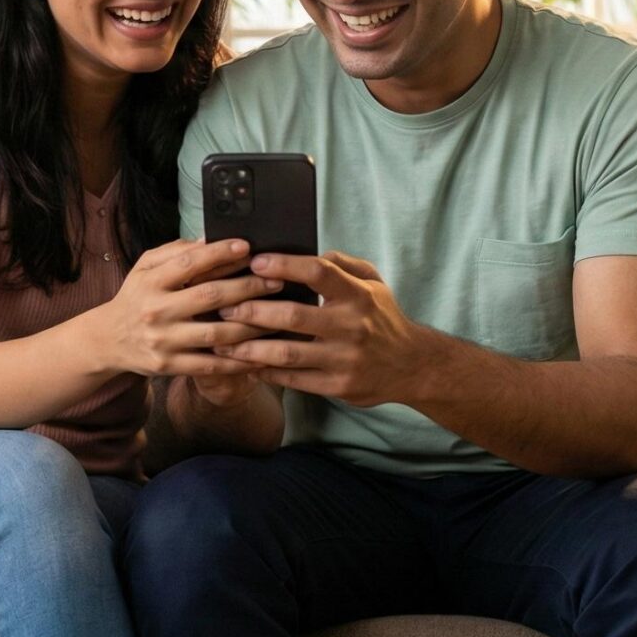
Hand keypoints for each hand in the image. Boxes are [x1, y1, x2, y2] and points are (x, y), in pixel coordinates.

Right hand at [95, 238, 279, 378]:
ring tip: (278, 315)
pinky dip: (239, 361)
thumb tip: (209, 240)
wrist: (108, 340)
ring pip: (217, 334)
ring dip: (252, 325)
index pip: (190, 263)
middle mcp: (156, 311)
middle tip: (277, 280)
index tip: (247, 247)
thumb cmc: (136, 297)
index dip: (220, 253)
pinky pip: (211, 365)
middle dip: (249, 287)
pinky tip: (261, 353)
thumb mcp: (144, 268)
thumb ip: (175, 252)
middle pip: (211, 296)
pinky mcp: (170, 366)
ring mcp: (164, 341)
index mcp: (152, 282)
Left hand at [216, 251, 434, 406]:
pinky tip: (246, 365)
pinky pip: (294, 379)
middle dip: (253, 310)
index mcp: (358, 295)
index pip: (319, 273)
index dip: (285, 265)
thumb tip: (307, 251)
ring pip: (288, 352)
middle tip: (224, 306)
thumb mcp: (373, 283)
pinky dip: (267, 372)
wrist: (412, 365)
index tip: (256, 262)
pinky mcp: (338, 386)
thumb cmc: (382, 318)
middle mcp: (352, 326)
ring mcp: (344, 359)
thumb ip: (342, 264)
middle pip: (294, 316)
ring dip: (251, 347)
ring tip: (224, 342)